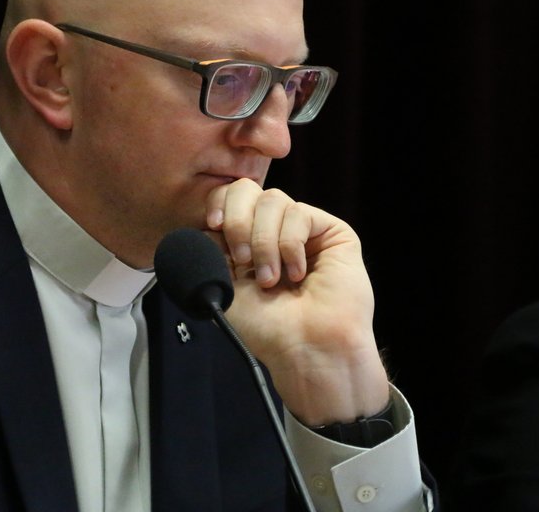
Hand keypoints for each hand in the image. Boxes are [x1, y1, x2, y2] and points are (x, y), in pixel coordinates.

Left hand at [204, 179, 389, 424]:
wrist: (305, 348)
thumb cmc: (267, 328)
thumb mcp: (223, 285)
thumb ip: (211, 250)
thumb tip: (207, 223)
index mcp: (246, 242)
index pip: (228, 199)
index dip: (219, 204)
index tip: (213, 226)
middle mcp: (273, 231)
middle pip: (247, 190)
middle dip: (238, 221)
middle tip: (242, 259)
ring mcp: (302, 230)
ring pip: (272, 200)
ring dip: (264, 241)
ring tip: (270, 279)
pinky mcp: (331, 232)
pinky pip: (299, 213)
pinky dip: (290, 245)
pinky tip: (297, 274)